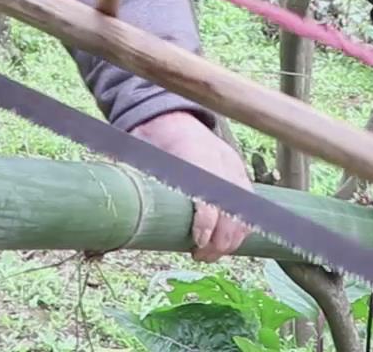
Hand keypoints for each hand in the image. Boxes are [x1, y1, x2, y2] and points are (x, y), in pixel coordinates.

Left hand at [130, 110, 250, 261]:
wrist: (172, 116)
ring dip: (232, 239)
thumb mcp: (140, 154)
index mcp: (195, 152)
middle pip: (233, 209)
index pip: (210, 194)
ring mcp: (233, 167)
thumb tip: (122, 210)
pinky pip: (249, 207)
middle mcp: (221, 160)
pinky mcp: (239, 174)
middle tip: (200, 256)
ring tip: (210, 254)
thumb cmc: (153, 139)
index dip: (207, 223)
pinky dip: (241, 229)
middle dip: (221, 240)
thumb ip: (136, 178)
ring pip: (245, 210)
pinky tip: (225, 243)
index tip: (197, 242)